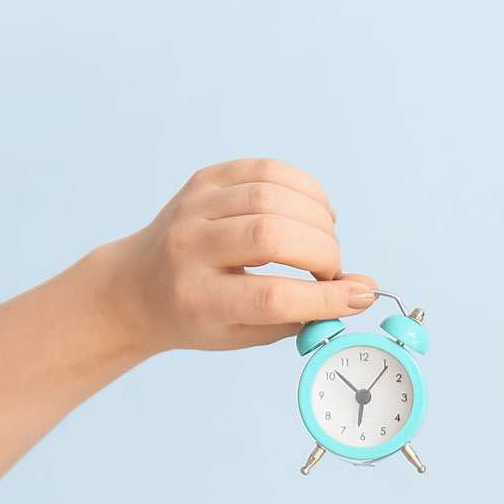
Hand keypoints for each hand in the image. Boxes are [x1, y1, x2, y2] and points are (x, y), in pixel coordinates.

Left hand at [97, 157, 376, 355]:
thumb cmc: (200, 316)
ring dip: (317, 221)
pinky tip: (313, 214)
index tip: (359, 298)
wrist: (138, 285)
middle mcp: (188, 248)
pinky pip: (267, 169)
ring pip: (271, 196)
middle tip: (331, 270)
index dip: (325, 297)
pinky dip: (304, 190)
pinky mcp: (204, 179)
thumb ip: (306, 314)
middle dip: (322, 253)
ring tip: (324, 242)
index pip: (270, 295)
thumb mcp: (246, 333)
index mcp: (197, 299)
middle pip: (271, 235)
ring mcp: (193, 207)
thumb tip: (364, 291)